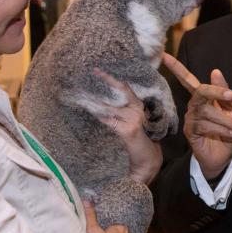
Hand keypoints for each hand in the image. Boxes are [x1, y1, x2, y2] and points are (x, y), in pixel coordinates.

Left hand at [91, 68, 161, 183]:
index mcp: (140, 107)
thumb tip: (102, 107)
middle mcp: (138, 110)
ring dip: (96, 101)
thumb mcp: (132, 126)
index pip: (126, 88)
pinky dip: (99, 116)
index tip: (99, 72)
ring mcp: (134, 119)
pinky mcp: (129, 129)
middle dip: (108, 79)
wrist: (148, 161)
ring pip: (111, 106)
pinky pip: (109, 120)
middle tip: (95, 71)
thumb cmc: (140, 144)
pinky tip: (89, 111)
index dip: (113, 80)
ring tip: (83, 95)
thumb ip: (122, 115)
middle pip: (121, 90)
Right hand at [162, 52, 231, 180]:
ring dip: (224, 119)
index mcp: (202, 98)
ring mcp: (190, 118)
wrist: (224, 155)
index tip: (164, 54)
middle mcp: (193, 106)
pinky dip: (220, 128)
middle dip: (216, 91)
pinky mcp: (190, 132)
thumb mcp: (230, 109)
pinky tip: (230, 133)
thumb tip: (215, 71)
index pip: (187, 79)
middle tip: (231, 95)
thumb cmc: (227, 130)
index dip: (176, 67)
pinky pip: (203, 126)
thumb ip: (223, 91)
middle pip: (200, 92)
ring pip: (205, 111)